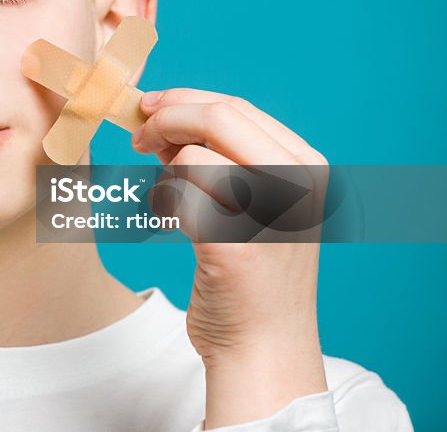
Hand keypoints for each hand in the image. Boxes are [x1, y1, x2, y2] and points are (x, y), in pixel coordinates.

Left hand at [131, 88, 329, 428]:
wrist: (263, 346)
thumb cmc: (250, 272)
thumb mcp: (252, 200)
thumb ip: (219, 156)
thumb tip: (165, 116)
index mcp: (309, 165)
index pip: (237, 107)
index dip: (184, 100)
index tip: (150, 107)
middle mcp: (299, 184)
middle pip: (217, 117)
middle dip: (165, 119)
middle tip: (137, 137)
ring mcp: (271, 214)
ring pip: (191, 156)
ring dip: (163, 173)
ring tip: (169, 198)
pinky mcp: (235, 247)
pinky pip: (178, 198)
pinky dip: (164, 204)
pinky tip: (173, 223)